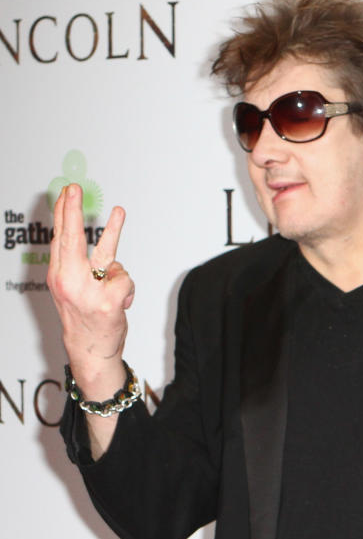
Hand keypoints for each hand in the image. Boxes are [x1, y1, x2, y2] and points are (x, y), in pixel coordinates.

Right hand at [48, 184, 133, 397]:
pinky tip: (122, 299)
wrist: (89, 350)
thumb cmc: (84, 315)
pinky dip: (127, 287)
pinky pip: (126, 279)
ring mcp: (88, 292)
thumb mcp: (72, 289)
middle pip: (71, 239)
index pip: (59, 239)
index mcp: (58, 276)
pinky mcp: (108, 301)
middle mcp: (68, 282)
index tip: (65, 192)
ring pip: (107, 256)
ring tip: (120, 212)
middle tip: (74, 188)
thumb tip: (88, 238)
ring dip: (114, 238)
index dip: (62, 213)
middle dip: (72, 211)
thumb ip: (78, 264)